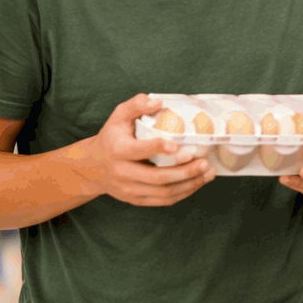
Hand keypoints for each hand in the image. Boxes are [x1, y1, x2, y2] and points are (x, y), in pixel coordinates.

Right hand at [82, 94, 214, 206]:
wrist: (94, 166)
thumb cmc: (113, 137)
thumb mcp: (118, 116)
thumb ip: (136, 105)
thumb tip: (158, 102)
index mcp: (118, 150)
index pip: (139, 151)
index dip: (159, 148)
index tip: (178, 144)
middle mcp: (122, 173)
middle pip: (156, 177)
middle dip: (184, 172)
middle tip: (204, 163)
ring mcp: (129, 189)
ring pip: (163, 192)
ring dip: (189, 184)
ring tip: (208, 173)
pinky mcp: (136, 200)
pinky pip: (163, 201)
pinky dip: (183, 193)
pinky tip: (197, 182)